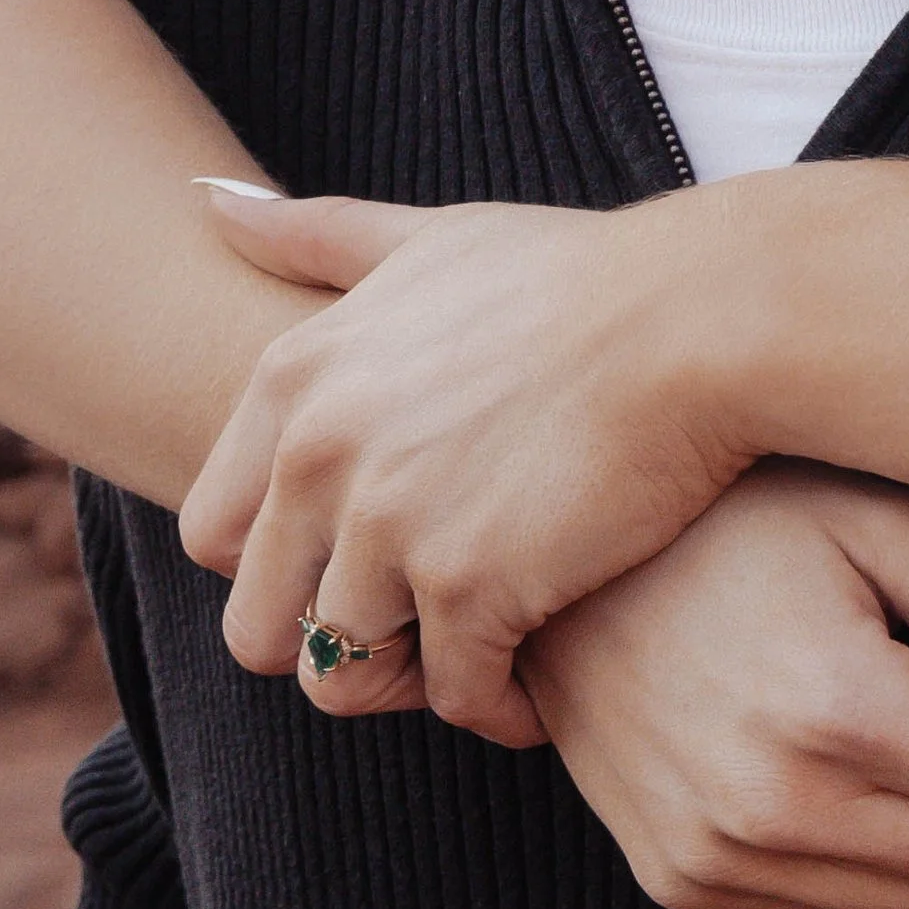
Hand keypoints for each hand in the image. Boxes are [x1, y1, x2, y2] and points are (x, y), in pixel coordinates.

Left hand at [180, 180, 760, 742]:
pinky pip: (454, 699)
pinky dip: (499, 707)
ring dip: (414, 683)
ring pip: (340, 677)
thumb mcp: (433, 238)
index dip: (284, 563)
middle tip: (424, 629)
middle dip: (335, 643)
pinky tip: (543, 686)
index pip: (213, 532)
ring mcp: (387, 525)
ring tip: (483, 658)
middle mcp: (317, 455)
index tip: (366, 556)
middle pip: (256, 628)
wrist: (700, 317)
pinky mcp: (469, 587)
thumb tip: (207, 200)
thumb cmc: (581, 275)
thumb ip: (316, 236)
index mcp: (294, 380)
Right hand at [524, 460, 908, 908]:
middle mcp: (776, 806)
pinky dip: (849, 838)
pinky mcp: (683, 884)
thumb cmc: (730, 511)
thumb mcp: (882, 522)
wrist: (555, 550)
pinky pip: (838, 903)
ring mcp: (720, 858)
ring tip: (855, 706)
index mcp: (840, 707)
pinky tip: (793, 742)